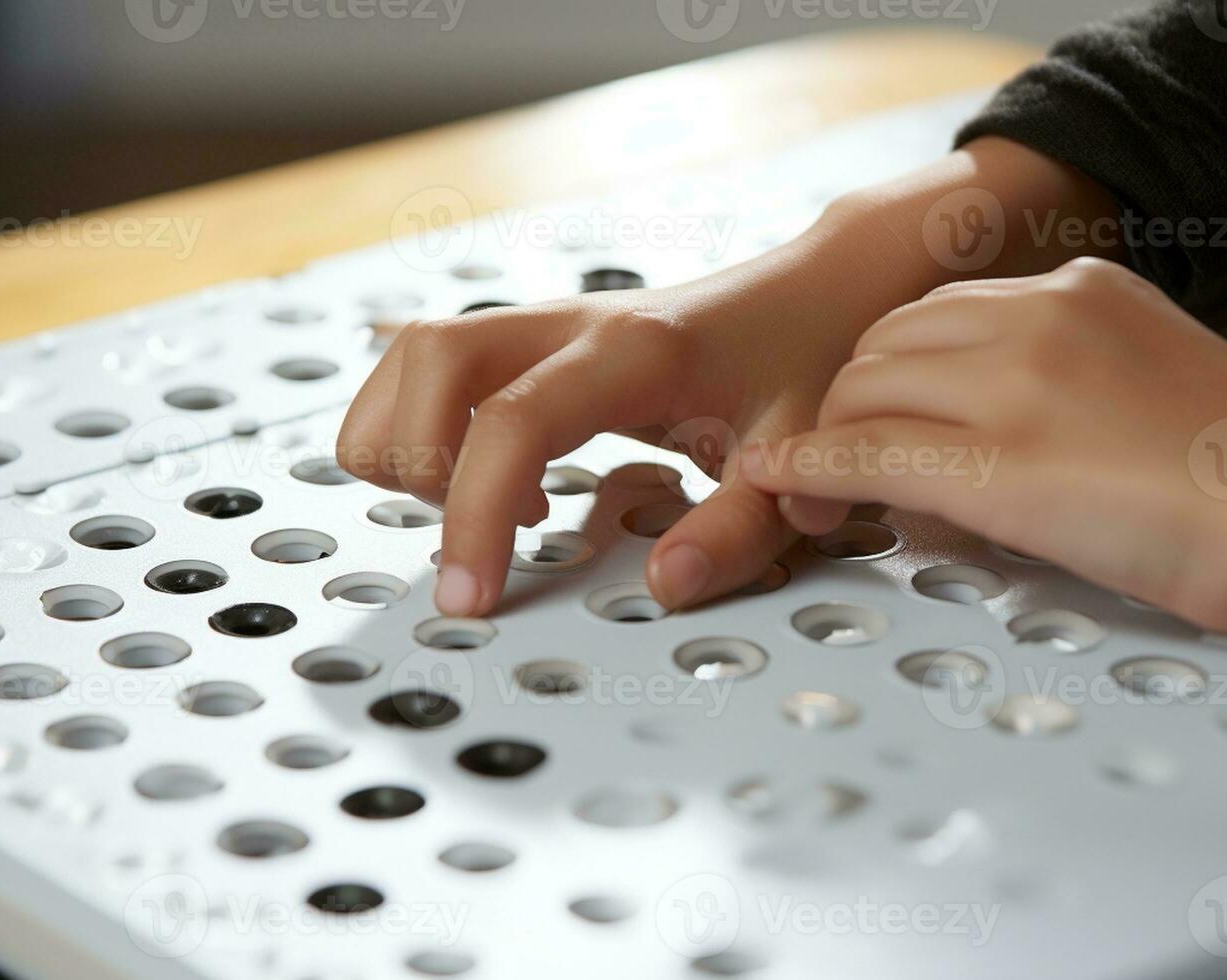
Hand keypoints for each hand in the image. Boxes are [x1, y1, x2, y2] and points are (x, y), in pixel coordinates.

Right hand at [336, 227, 899, 617]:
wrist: (817, 291)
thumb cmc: (808, 365)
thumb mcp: (797, 461)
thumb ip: (738, 529)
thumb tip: (664, 587)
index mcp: (635, 352)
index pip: (514, 421)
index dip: (473, 513)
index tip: (470, 596)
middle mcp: (573, 323)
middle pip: (429, 359)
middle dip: (416, 463)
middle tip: (474, 543)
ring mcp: (547, 324)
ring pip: (414, 355)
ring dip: (409, 441)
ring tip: (485, 511)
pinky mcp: (536, 342)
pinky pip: (435, 367)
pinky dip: (428, 428)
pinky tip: (503, 483)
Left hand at [741, 257, 1226, 635]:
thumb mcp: (1142, 379)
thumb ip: (1056, 381)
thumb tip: (969, 434)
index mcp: (1077, 289)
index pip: (938, 313)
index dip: (894, 372)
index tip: (881, 414)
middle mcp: (1037, 316)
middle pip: (885, 344)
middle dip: (854, 402)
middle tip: (851, 461)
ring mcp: (1015, 384)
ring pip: (865, 391)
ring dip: (837, 440)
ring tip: (840, 494)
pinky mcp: (1000, 464)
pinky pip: (865, 453)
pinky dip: (809, 468)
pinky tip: (779, 483)